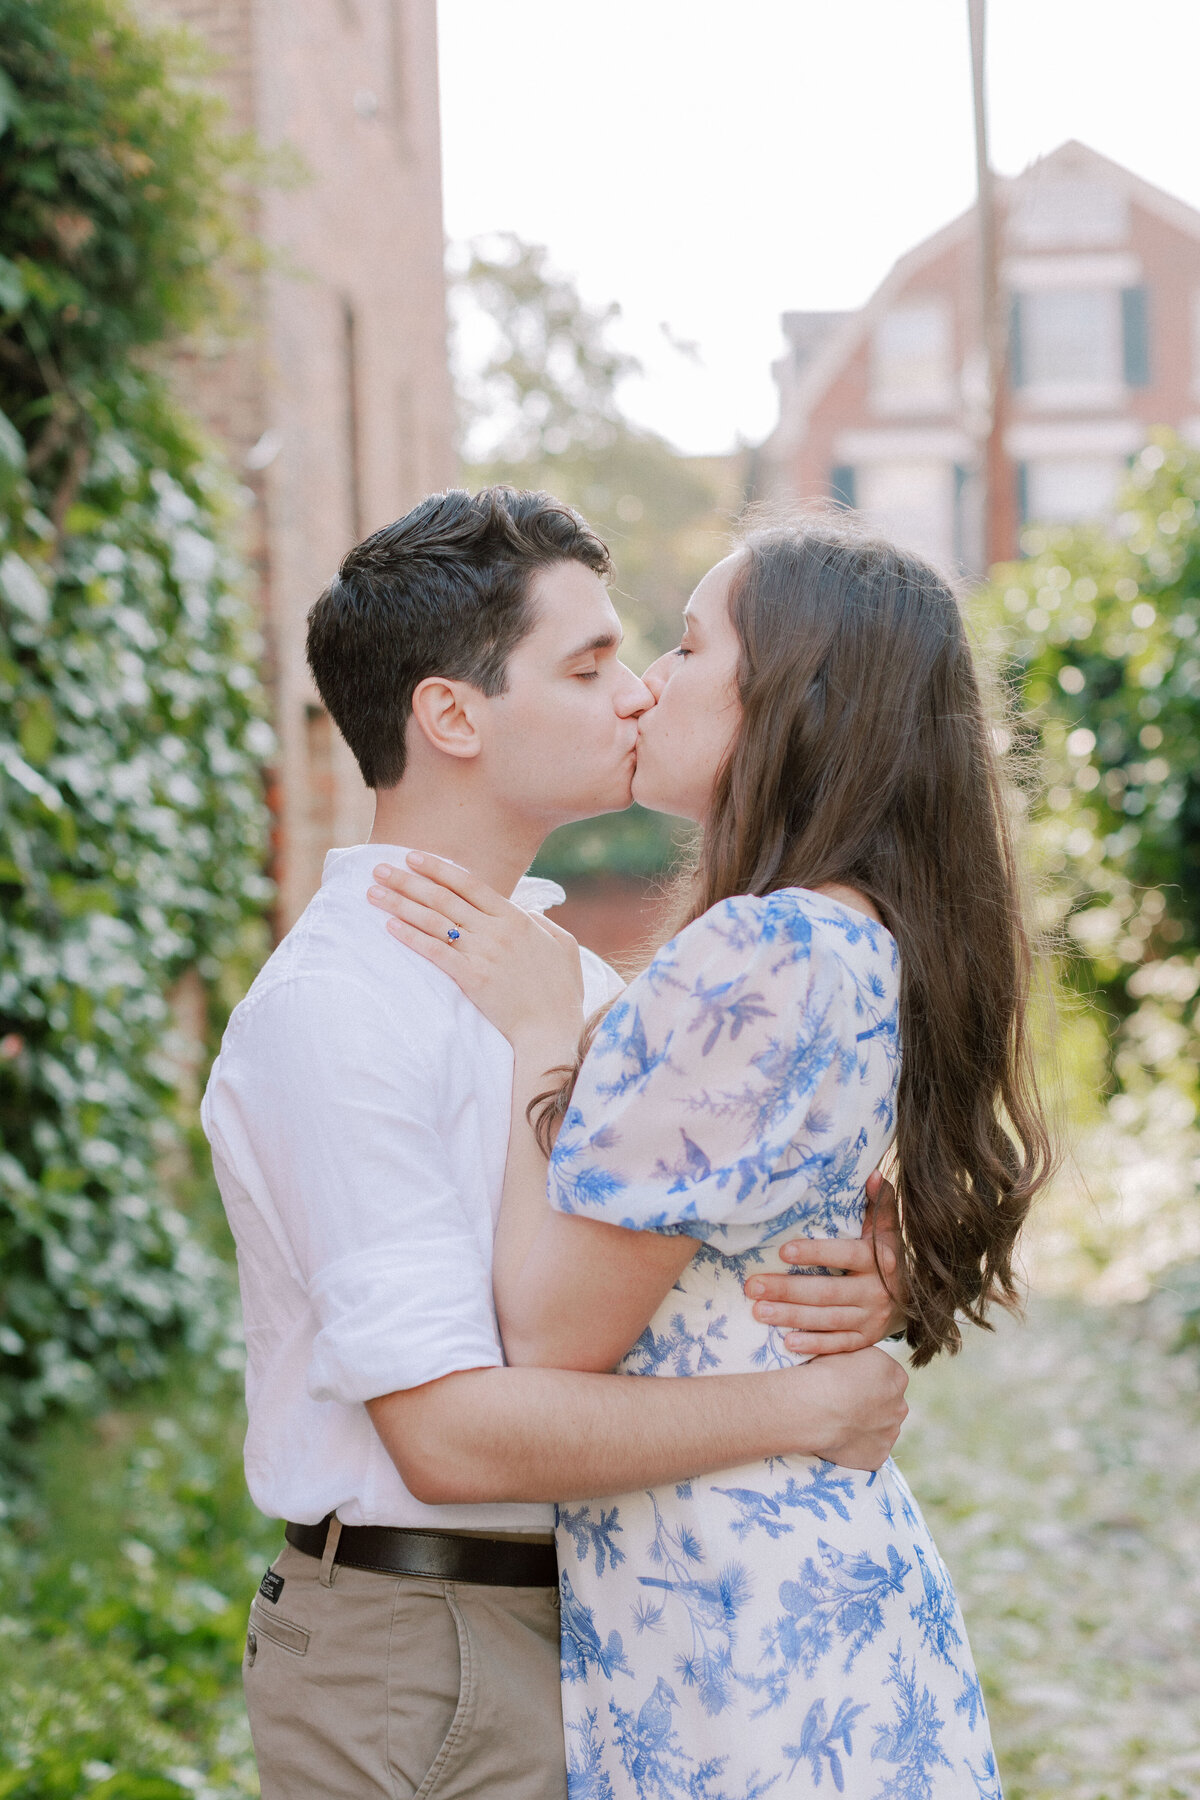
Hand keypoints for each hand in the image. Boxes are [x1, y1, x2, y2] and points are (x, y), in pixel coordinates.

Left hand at [368, 852, 584, 1052]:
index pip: (469, 884)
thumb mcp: (564, 947)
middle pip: (443, 898)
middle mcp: (496, 931)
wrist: (553, 1030)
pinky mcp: (471, 979)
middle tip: (379, 868)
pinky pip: (435, 952)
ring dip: (400, 904)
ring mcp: (482, 954)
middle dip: (408, 880)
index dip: (438, 869)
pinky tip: (390, 927)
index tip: (413, 857)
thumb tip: (526, 912)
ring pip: (434, 922)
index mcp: (516, 918)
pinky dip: (411, 937)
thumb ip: (542, 924)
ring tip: (373, 893)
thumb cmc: (562, 992)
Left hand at [743, 1171, 907, 1353]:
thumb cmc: (886, 1257)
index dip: (815, 1253)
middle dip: (787, 1290)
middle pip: (827, 1292)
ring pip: (827, 1320)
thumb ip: (879, 1204)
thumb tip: (874, 1174)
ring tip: (758, 1311)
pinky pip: (837, 1345)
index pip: (844, 1254)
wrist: (915, 1301)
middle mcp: (877, 1291)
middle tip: (752, 1286)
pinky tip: (786, 1342)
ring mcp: (872, 1319)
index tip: (783, 1251)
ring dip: (791, 1316)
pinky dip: (813, 1344)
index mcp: (879, 1260)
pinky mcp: (865, 1341)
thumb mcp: (886, 1231)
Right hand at [793, 1346, 909, 1470]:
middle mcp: (900, 1403)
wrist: (814, 1407)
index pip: (889, 1377)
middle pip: (890, 1405)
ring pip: (882, 1429)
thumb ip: (860, 1358)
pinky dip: (858, 1449)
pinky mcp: (879, 1455)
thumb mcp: (844, 1350)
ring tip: (837, 1424)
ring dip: (866, 1428)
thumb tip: (855, 1362)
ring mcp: (891, 1432)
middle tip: (844, 1406)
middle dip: (873, 1406)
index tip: (850, 1384)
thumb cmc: (824, 1373)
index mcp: (894, 1374)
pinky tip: (838, 1441)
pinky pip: (870, 1451)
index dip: (869, 1381)